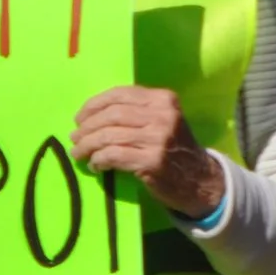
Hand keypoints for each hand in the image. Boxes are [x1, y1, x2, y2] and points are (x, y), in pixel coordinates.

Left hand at [71, 86, 224, 218]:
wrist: (201, 179)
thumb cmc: (174, 148)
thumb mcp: (162, 120)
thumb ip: (135, 112)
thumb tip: (91, 115)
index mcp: (163, 99)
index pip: (120, 95)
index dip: (93, 105)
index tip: (79, 117)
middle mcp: (162, 115)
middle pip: (111, 115)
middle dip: (87, 127)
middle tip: (75, 137)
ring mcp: (158, 138)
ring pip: (108, 136)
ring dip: (87, 145)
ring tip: (78, 152)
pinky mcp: (152, 161)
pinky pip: (113, 155)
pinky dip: (98, 160)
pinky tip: (95, 165)